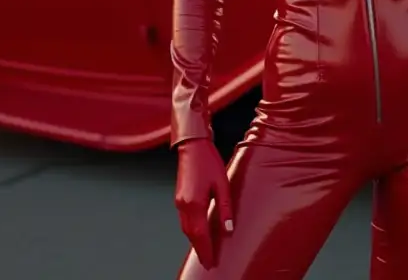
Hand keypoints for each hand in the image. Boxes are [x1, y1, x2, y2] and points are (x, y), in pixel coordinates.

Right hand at [174, 138, 233, 268]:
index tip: (211, 262)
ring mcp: (179, 202)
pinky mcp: (179, 198)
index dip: (206, 250)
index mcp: (194, 203)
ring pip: (186, 229)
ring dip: (195, 241)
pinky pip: (184, 220)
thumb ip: (225, 208)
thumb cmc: (208, 161)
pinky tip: (198, 233)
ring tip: (205, 251)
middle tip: (208, 262)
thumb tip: (228, 229)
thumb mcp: (222, 184)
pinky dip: (191, 231)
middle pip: (191, 235)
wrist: (191, 145)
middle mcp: (184, 205)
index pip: (201, 234)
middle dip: (200, 249)